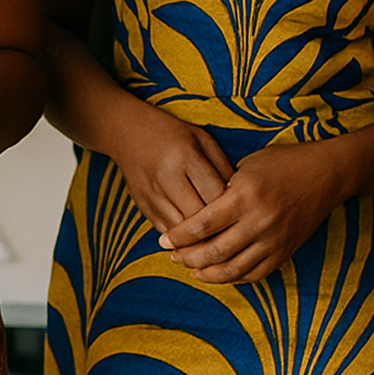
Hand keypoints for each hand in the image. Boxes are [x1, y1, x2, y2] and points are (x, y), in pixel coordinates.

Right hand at [102, 99, 233, 237]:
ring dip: (199, 240)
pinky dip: (182, 239)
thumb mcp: (203, 140)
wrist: (129, 132)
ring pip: (181, 232)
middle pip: (198, 218)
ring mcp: (151, 195)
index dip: (232, 208)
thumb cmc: (174, 135)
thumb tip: (240, 200)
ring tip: (218, 242)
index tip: (244, 213)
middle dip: (217, 230)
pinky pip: (166, 232)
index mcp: (185, 157)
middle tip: (235, 236)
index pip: (215, 195)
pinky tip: (195, 238)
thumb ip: (222, 167)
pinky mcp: (142, 207)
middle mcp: (166, 178)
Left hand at [157, 140, 343, 283]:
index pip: (202, 224)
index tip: (163, 239)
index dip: (179, 236)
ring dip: (207, 273)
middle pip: (213, 251)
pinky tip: (218, 273)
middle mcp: (259, 221)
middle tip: (173, 255)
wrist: (325, 175)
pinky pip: (254, 274)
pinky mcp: (285, 252)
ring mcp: (274, 240)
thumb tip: (195, 211)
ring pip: (233, 269)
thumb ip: (222, 188)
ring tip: (191, 268)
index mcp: (244, 196)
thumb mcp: (247, 166)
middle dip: (188, 257)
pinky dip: (233, 278)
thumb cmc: (282, 163)